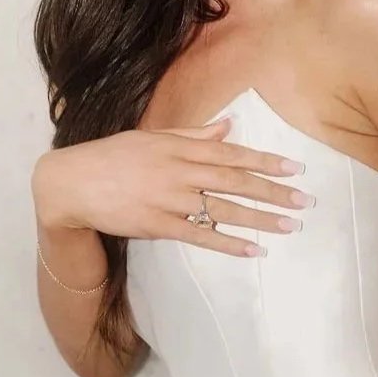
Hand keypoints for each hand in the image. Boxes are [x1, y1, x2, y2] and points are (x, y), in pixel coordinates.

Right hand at [32, 117, 310, 257]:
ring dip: (261, 219)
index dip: (266, 161)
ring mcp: (169, 200)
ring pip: (224, 209)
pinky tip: (255, 251)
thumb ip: (192, 134)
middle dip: (274, 190)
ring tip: (291, 225)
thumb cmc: (112, 157)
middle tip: (306, 199)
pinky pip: (201, 236)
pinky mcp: (159, 225)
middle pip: (235, 181)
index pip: (232, 154)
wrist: (71, 183)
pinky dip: (229, 243)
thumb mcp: (152, 137)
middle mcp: (179, 172)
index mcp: (179, 148)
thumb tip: (228, 126)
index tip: (296, 167)